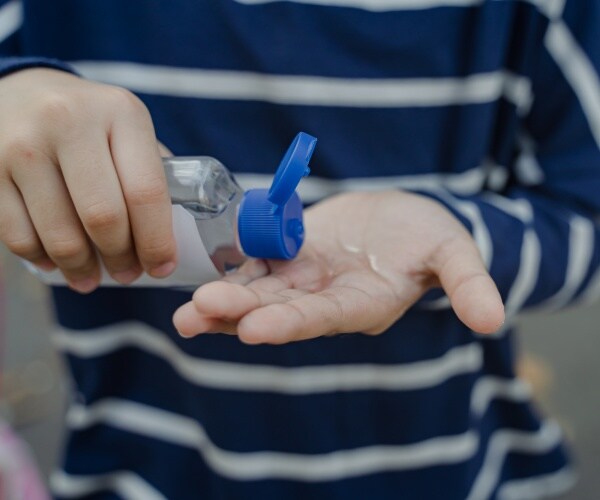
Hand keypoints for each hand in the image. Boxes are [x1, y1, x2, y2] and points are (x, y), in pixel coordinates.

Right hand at [0, 68, 175, 291]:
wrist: (22, 91)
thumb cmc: (91, 122)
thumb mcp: (128, 129)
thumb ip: (152, 173)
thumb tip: (170, 239)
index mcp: (121, 112)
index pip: (146, 192)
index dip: (157, 241)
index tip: (163, 267)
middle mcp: (69, 122)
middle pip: (103, 217)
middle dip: (121, 258)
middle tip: (128, 274)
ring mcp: (23, 145)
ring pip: (60, 235)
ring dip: (81, 268)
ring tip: (92, 277)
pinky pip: (19, 236)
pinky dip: (43, 259)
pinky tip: (57, 262)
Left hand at [173, 191, 504, 342]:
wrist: (400, 219)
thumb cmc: (429, 236)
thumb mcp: (454, 251)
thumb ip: (467, 283)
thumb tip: (493, 319)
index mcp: (362, 304)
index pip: (324, 318)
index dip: (291, 323)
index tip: (255, 329)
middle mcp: (325, 299)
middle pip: (279, 310)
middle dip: (240, 312)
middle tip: (197, 313)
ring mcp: (302, 279)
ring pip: (258, 292)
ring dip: (222, 298)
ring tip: (184, 308)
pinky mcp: (287, 256)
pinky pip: (252, 263)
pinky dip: (227, 266)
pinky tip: (195, 269)